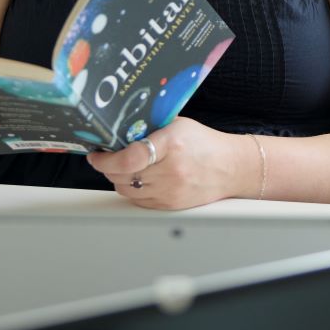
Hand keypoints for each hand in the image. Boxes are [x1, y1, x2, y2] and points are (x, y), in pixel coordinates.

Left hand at [87, 118, 255, 210]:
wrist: (232, 167)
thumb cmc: (206, 144)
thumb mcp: (179, 124)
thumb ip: (150, 126)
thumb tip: (117, 128)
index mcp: (172, 144)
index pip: (130, 157)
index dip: (107, 159)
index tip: (97, 154)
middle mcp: (171, 171)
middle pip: (123, 175)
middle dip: (108, 167)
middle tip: (105, 158)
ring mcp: (171, 191)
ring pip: (126, 189)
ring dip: (118, 178)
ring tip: (122, 167)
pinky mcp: (170, 205)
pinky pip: (138, 201)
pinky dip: (132, 190)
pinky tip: (138, 179)